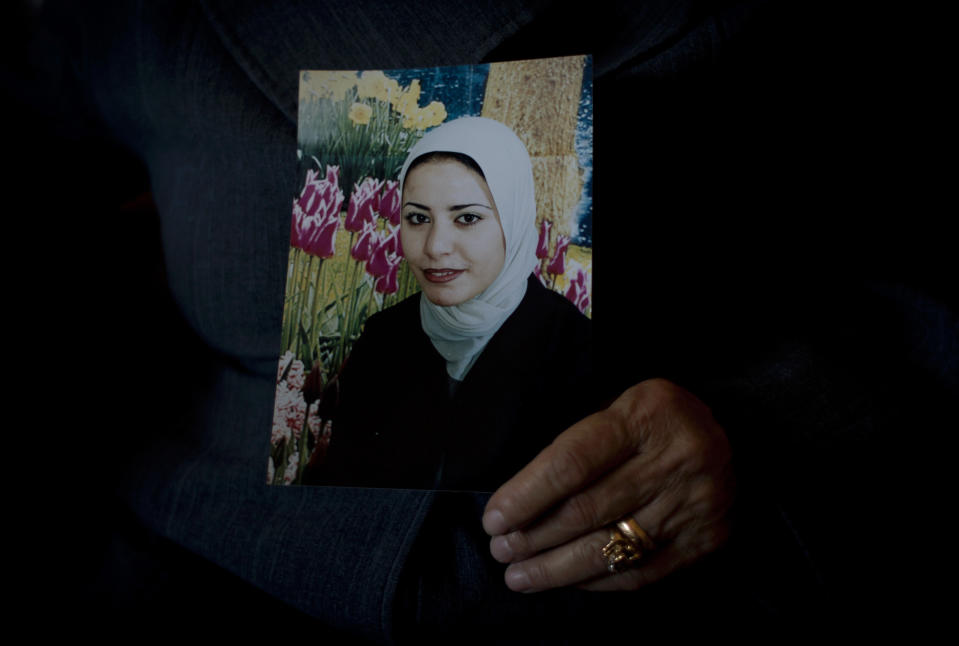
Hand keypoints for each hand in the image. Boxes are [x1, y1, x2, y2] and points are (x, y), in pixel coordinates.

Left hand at [481, 379, 733, 591]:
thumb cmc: (657, 421)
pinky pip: (641, 572)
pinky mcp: (706, 540)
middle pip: (587, 510)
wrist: (737, 435)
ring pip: (611, 548)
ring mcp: (694, 504)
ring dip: (556, 569)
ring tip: (520, 576)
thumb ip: (581, 446)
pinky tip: (568, 582)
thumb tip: (520, 502)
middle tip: (501, 552)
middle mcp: (675, 459)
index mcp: (647, 415)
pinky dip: (597, 581)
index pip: (573, 462)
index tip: (494, 519)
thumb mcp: (622, 406)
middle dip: (534, 537)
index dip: (527, 495)